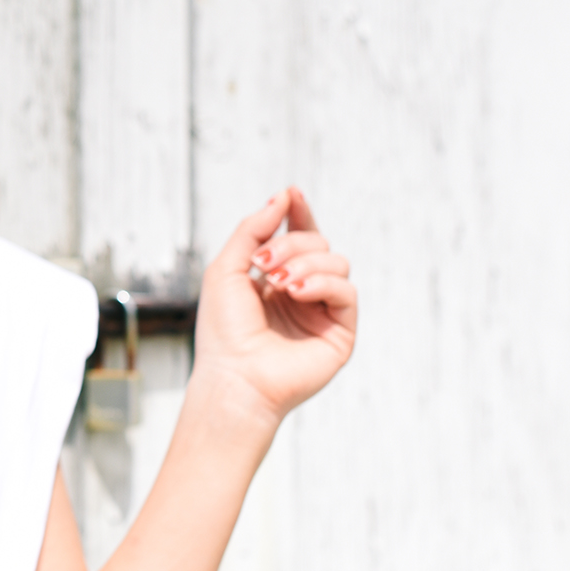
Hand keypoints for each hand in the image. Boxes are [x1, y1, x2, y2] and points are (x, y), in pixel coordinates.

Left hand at [193, 187, 357, 428]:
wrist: (234, 376)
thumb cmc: (224, 330)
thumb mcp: (226, 268)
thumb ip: (251, 229)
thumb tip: (282, 197)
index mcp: (274, 280)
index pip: (297, 237)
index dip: (297, 214)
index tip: (291, 194)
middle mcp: (301, 294)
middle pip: (318, 244)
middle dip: (292, 244)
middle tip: (265, 262)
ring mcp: (322, 313)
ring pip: (336, 262)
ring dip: (305, 263)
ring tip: (279, 283)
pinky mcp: (340, 332)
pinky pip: (346, 291)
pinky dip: (322, 283)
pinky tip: (297, 292)